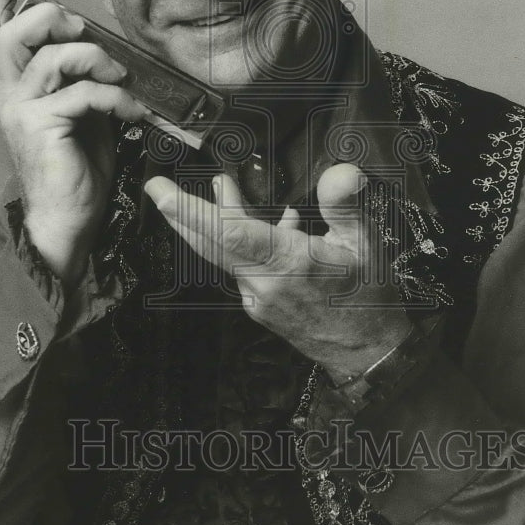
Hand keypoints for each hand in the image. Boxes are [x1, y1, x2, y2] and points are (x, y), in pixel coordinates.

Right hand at [0, 0, 148, 288]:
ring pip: (50, 58)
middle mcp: (10, 97)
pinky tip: (134, 113)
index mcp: (16, 90)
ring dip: (93, 57)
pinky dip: (115, 97)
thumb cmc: (76, 169)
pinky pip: (81, 94)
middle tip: (82, 27)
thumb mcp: (80, 116)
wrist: (66, 219)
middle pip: (11, 35)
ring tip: (119, 74)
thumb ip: (80, 83)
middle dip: (49, 17)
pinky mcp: (41, 129)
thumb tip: (107, 53)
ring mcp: (21, 112)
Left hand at [144, 163, 410, 382]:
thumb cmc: (368, 297)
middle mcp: (264, 281)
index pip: (227, 232)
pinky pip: (240, 266)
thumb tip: (341, 170)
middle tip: (157, 187)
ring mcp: (257, 296)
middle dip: (179, 213)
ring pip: (223, 253)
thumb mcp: (366, 243)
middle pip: (209, 242)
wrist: (367, 354)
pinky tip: (260, 222)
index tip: (164, 193)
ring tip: (215, 188)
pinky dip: (239, 241)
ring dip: (211, 221)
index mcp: (288, 262)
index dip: (191, 210)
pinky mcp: (259, 304)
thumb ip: (346, 203)